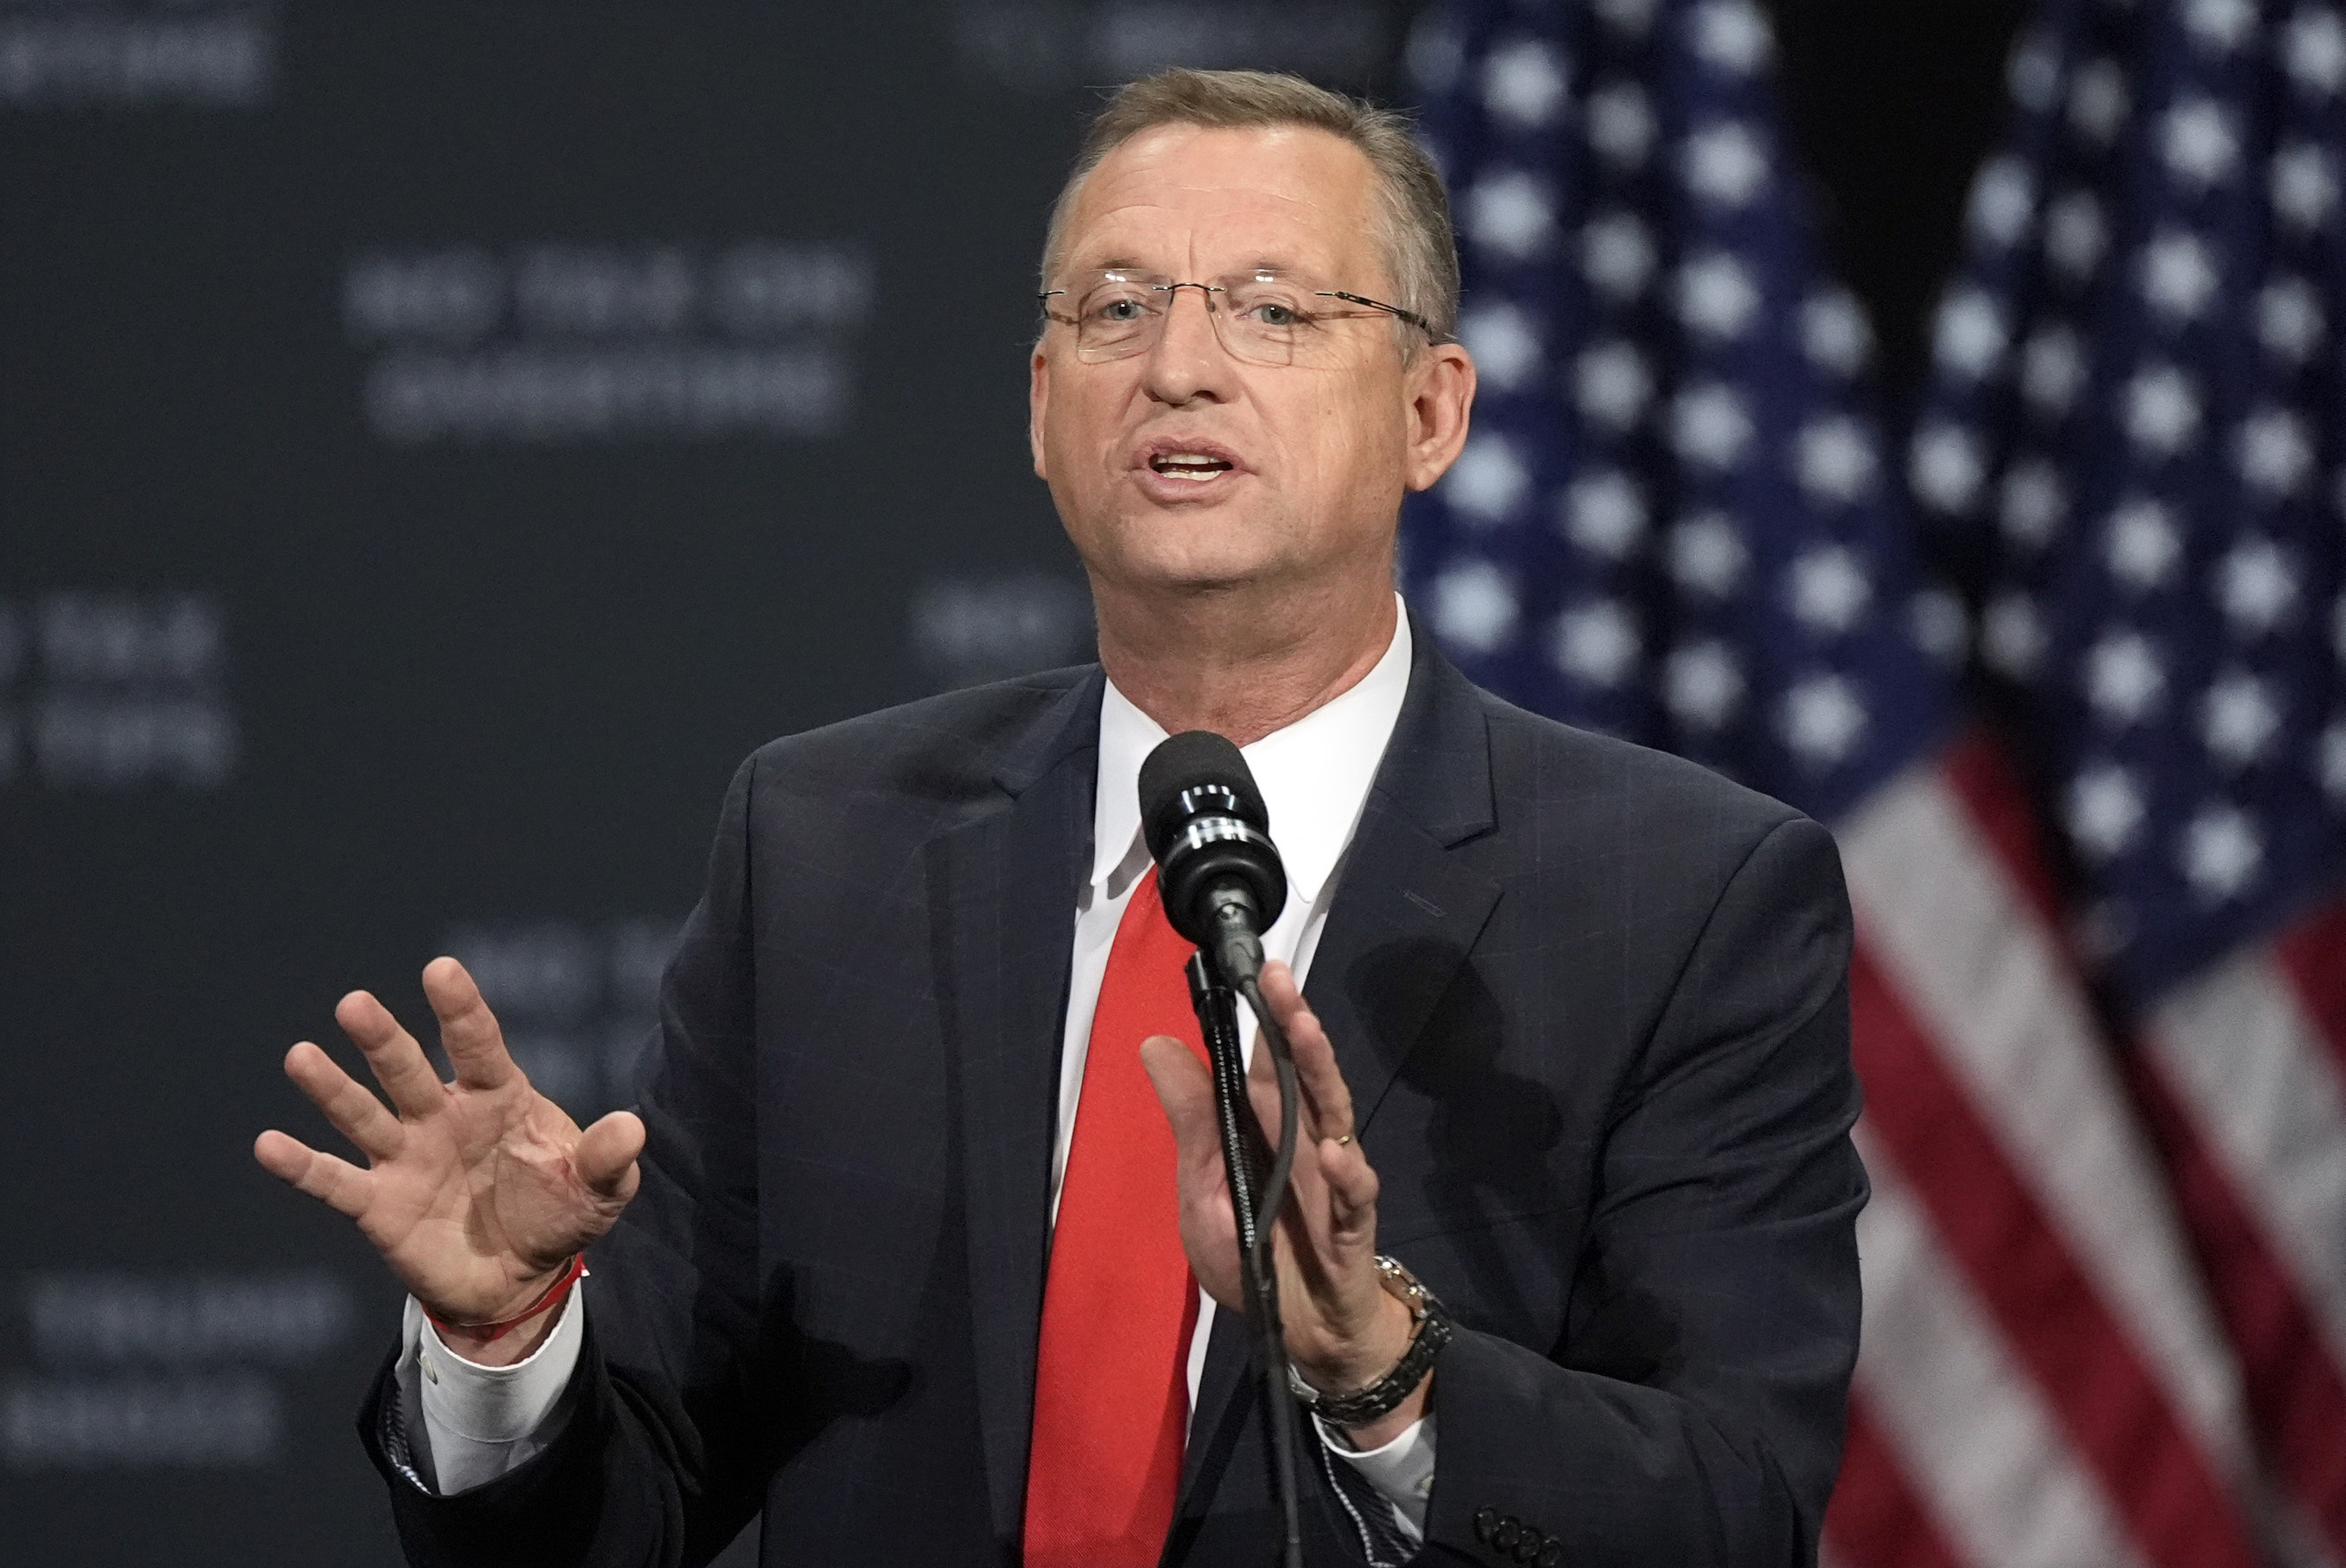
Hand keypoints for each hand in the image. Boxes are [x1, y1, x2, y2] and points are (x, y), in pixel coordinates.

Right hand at [253, 956, 643, 1365]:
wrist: (520, 1279)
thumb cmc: (559, 1213)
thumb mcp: (597, 1190)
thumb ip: (609, 1159)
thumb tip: (632, 1128)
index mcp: (497, 1097)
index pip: (477, 1044)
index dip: (460, 1009)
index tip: (440, 970)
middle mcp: (442, 1116)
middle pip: (407, 1069)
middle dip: (383, 1040)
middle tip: (355, 1004)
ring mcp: (405, 1156)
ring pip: (362, 1115)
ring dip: (332, 1089)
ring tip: (302, 1056)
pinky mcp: (378, 1204)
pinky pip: (335, 1182)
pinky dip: (302, 1166)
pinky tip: (269, 1144)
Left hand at [1141, 960, 1426, 1447]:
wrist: (1304, 1336)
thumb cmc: (1254, 1257)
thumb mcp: (1202, 1190)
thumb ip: (1191, 1122)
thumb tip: (1155, 1043)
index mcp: (1267, 1131)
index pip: (1266, 1065)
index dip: (1265, 1018)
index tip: (1255, 970)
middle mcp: (1305, 1143)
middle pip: (1302, 1076)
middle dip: (1292, 1025)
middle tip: (1279, 976)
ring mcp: (1333, 1181)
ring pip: (1333, 1116)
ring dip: (1319, 1073)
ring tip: (1304, 1031)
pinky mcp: (1351, 1229)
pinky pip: (1354, 1196)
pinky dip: (1347, 1174)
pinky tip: (1332, 1151)